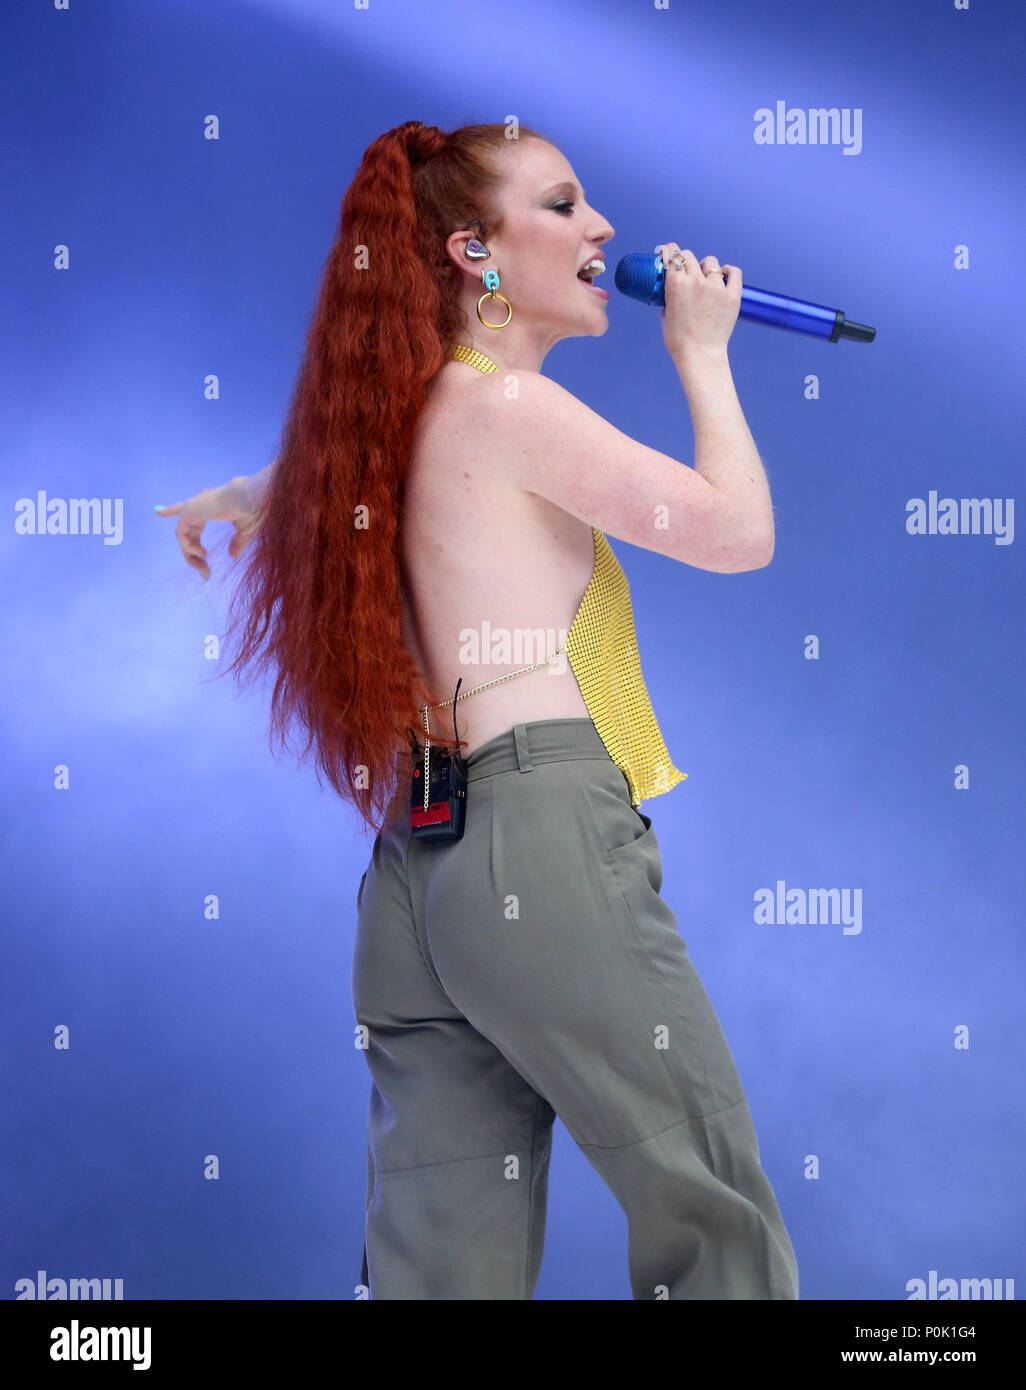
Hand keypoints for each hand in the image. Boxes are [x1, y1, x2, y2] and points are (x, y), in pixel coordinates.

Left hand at [155, 474, 263, 579]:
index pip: (187, 510)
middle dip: (193, 554)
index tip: (157, 510)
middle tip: (206, 572)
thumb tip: (233, 556)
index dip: (171, 510)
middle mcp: (200, 505)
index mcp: (211, 506)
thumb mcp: (246, 531)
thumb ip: (238, 543)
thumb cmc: (253, 510)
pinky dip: (190, 548)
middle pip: (187, 532)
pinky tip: (203, 554)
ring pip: (183, 536)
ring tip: (205, 568)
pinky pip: (182, 535)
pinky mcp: (189, 511)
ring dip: (192, 556)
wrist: (253, 497)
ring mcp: (193, 508)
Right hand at [653, 244, 741, 361]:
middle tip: (684, 268)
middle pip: (688, 255)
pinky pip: (734, 272)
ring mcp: (716, 287)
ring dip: (705, 267)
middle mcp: (696, 282)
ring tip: (706, 277)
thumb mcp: (665, 315)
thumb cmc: (679, 341)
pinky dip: (729, 271)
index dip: (669, 250)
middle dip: (683, 259)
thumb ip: (669, 298)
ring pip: (710, 262)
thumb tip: (674, 290)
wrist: (700, 355)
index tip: (668, 252)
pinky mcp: (732, 295)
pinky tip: (724, 274)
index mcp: (676, 285)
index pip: (672, 254)